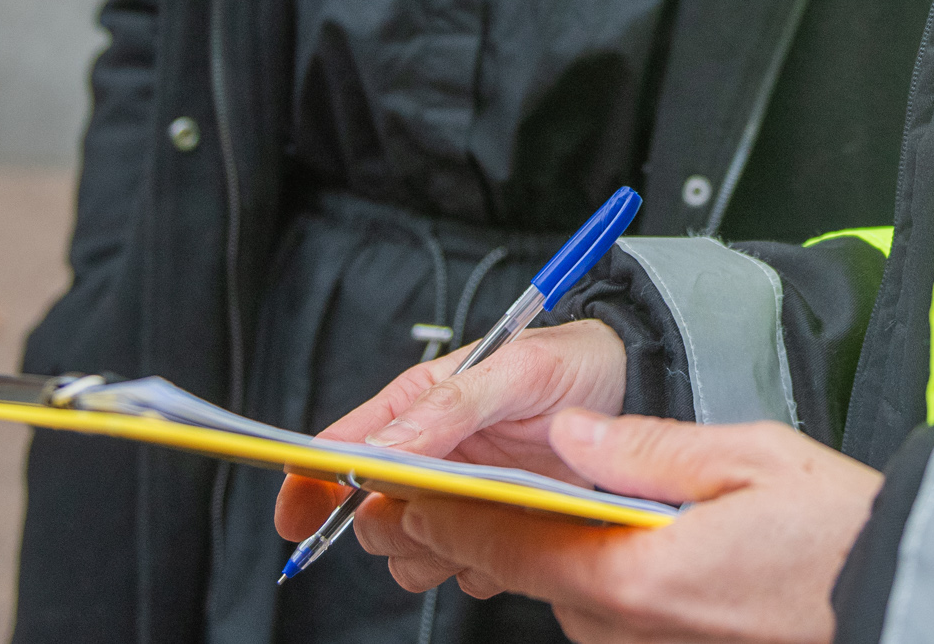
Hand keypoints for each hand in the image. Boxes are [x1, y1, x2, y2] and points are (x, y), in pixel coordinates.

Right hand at [273, 319, 627, 542]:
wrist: (639, 386)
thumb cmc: (574, 363)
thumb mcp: (516, 369)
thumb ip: (450, 405)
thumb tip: (380, 449)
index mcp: (419, 405)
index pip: (342, 448)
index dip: (310, 483)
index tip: (295, 514)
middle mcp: (433, 455)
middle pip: (369, 516)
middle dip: (384, 524)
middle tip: (427, 508)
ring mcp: (464, 498)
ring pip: (409, 554)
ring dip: (432, 551)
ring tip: (480, 519)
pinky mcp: (499, 531)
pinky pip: (465, 571)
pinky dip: (480, 566)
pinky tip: (513, 533)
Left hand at [381, 409, 881, 643]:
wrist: (900, 600)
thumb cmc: (839, 537)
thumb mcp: (746, 459)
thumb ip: (643, 447)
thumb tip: (570, 430)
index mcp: (630, 577)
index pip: (505, 542)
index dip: (443, 509)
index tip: (398, 484)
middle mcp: (624, 631)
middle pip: (528, 568)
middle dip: (492, 523)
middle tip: (438, 481)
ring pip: (568, 591)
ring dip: (551, 547)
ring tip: (530, 497)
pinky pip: (608, 611)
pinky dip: (596, 573)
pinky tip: (615, 537)